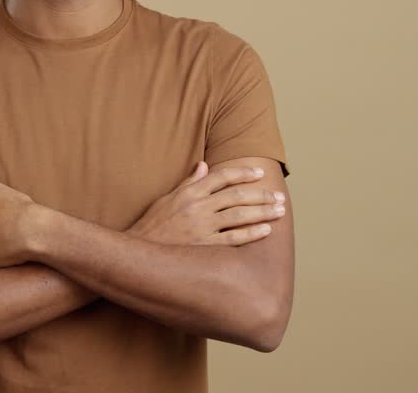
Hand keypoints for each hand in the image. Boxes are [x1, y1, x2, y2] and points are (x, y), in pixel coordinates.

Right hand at [126, 161, 285, 245]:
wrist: (138, 252)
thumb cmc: (151, 225)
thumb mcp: (167, 198)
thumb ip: (188, 183)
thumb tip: (203, 166)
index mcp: (189, 193)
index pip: (221, 176)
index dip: (243, 173)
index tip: (260, 174)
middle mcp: (197, 207)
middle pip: (236, 196)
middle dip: (261, 194)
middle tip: (278, 195)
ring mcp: (202, 228)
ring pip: (239, 216)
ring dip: (263, 212)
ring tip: (280, 210)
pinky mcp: (204, 247)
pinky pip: (234, 239)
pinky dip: (252, 233)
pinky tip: (267, 230)